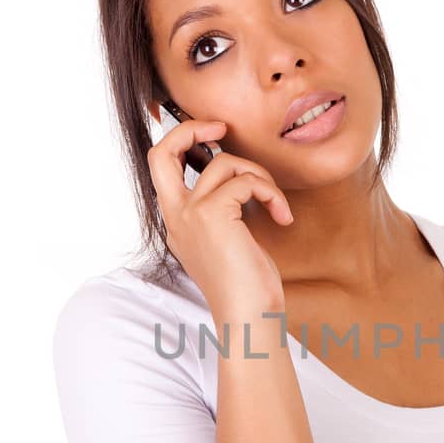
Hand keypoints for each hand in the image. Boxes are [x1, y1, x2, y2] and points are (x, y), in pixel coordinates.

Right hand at [147, 117, 294, 320]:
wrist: (250, 314)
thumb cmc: (247, 283)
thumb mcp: (228, 239)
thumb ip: (222, 208)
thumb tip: (239, 177)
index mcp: (177, 221)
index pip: (160, 166)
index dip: (182, 139)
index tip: (214, 134)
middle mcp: (176, 216)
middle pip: (162, 152)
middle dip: (191, 128)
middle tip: (223, 128)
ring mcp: (190, 214)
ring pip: (224, 163)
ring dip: (259, 176)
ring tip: (275, 204)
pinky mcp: (213, 214)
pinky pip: (247, 181)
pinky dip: (272, 194)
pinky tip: (282, 217)